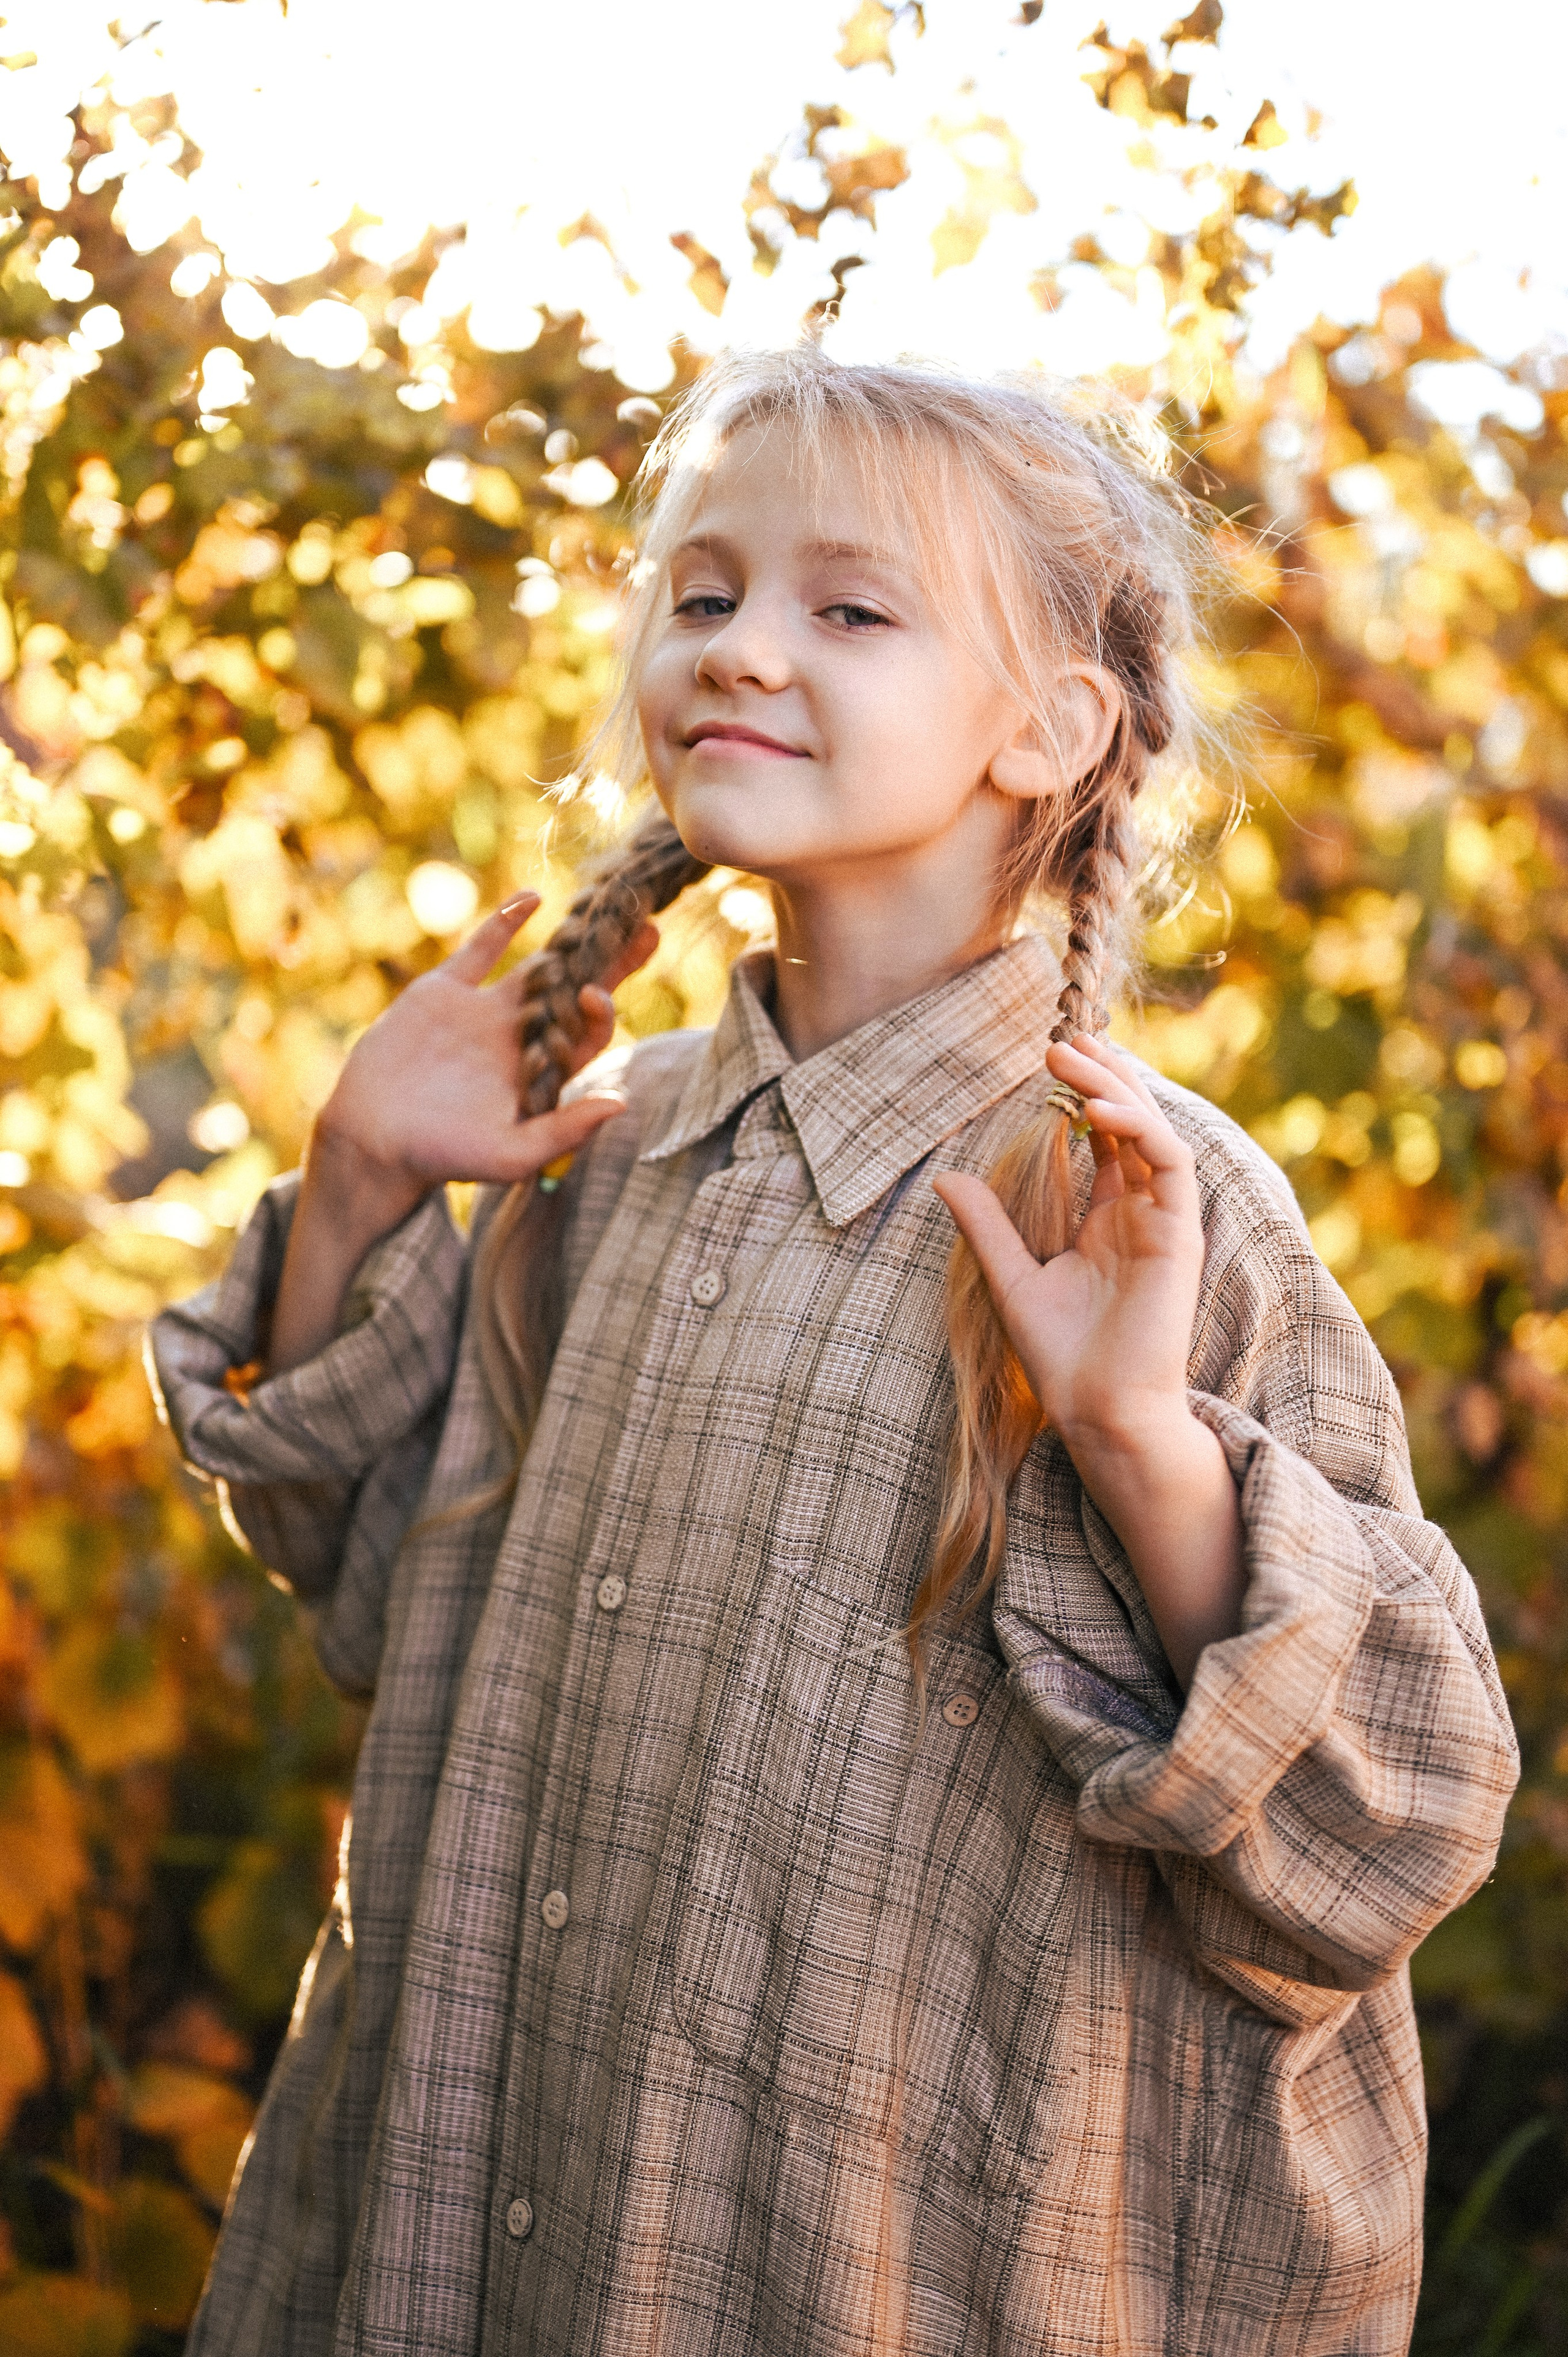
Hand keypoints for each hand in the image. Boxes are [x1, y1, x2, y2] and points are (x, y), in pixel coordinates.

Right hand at [268, 895, 656, 1374]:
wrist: (372, 1137)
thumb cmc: (441, 1156)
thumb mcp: (509, 1155)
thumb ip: (564, 1131)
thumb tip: (622, 1104)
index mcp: (540, 1074)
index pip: (586, 1035)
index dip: (601, 1011)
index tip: (597, 992)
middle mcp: (518, 1040)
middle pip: (576, 994)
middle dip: (611, 965)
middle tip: (647, 931)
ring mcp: (482, 1013)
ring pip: (537, 967)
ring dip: (570, 940)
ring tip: (604, 908)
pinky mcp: (444, 993)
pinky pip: (481, 950)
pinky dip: (505, 923)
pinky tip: (534, 898)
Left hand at [934, 1035, 1202, 1450]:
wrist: (1098, 1412)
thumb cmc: (1062, 1359)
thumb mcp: (1011, 1277)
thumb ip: (987, 1225)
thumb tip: (945, 1176)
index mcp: (1110, 1223)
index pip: (1109, 1142)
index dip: (1086, 1096)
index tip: (1051, 1063)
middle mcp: (1142, 1216)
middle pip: (1134, 1126)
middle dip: (1104, 1077)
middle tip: (1064, 1040)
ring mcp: (1165, 1223)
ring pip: (1155, 1133)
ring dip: (1119, 1090)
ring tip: (1075, 1057)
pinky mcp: (1180, 1236)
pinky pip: (1171, 1165)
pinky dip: (1140, 1131)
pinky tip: (1099, 1111)